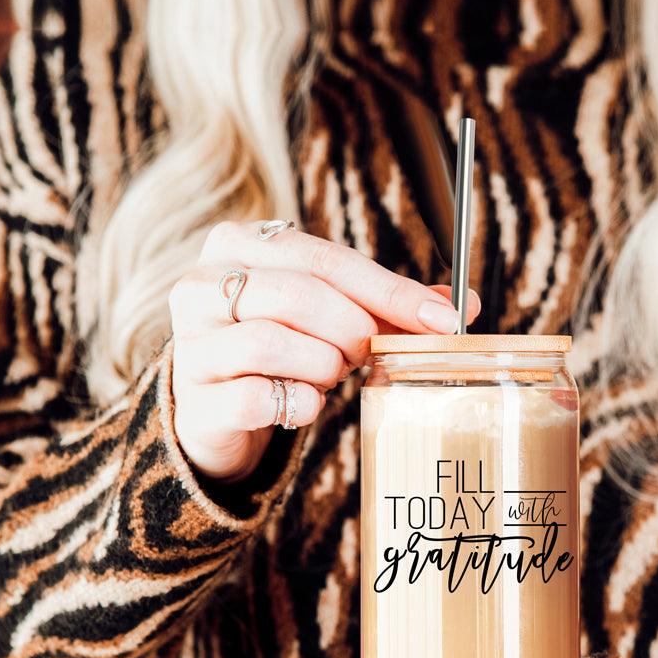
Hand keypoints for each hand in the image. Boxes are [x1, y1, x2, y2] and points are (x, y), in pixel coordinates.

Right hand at [169, 219, 479, 482]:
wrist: (217, 412)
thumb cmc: (280, 354)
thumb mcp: (330, 318)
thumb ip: (387, 307)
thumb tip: (465, 307)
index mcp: (238, 245)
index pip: (326, 259)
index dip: (391, 291)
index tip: (444, 322)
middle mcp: (202, 284)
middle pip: (301, 295)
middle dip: (353, 330)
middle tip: (367, 353)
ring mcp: (192, 342)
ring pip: (275, 343)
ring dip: (322, 367)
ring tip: (327, 375)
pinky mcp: (195, 398)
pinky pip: (259, 397)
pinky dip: (298, 405)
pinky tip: (303, 404)